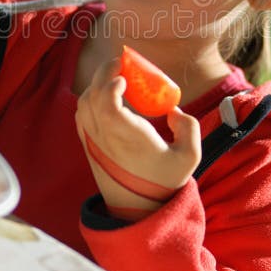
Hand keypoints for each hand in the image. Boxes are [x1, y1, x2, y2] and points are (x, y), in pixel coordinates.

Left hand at [75, 58, 200, 214]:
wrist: (138, 208)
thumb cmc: (163, 181)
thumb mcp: (189, 157)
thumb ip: (189, 127)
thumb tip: (173, 110)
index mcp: (127, 139)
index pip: (107, 106)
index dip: (111, 85)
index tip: (125, 77)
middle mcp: (105, 138)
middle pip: (92, 97)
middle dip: (104, 73)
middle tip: (121, 62)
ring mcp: (93, 142)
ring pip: (83, 104)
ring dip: (96, 84)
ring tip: (115, 76)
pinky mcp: (87, 146)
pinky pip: (80, 115)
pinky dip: (89, 98)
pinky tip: (104, 95)